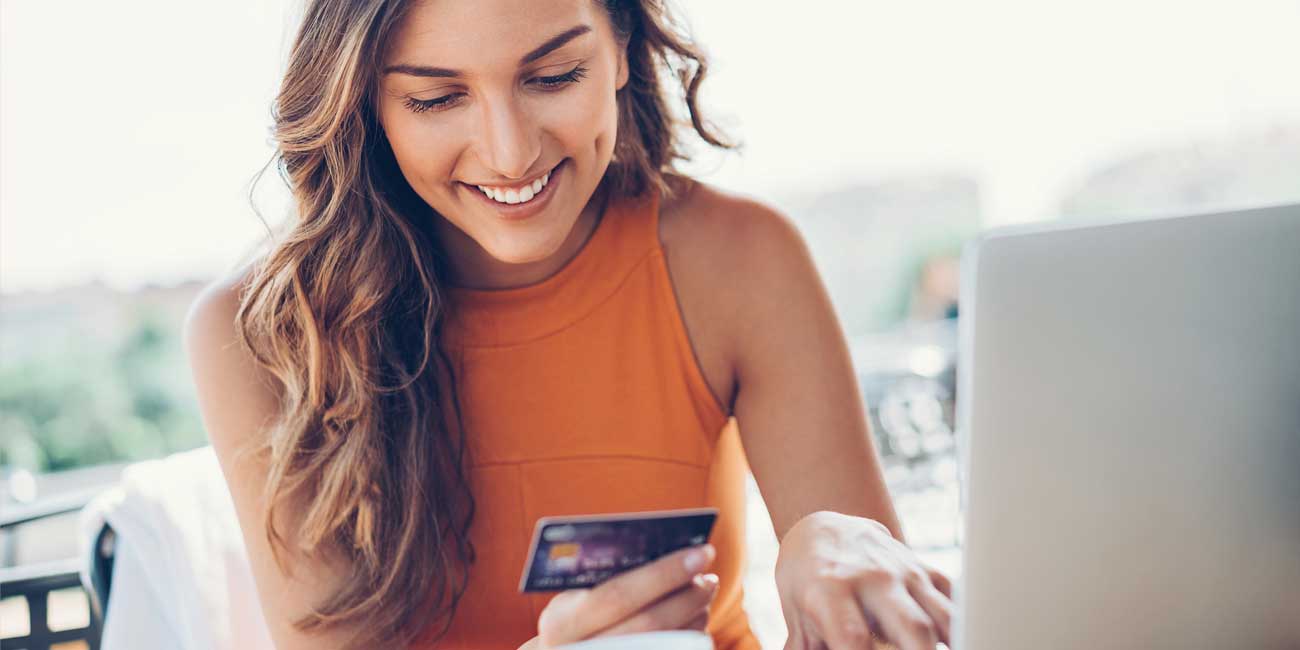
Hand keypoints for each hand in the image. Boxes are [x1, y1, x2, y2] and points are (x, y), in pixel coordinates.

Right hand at [518, 544, 720, 649]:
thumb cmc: (572, 620)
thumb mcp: (571, 601)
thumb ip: (605, 579)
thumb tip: (667, 550)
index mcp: (562, 622)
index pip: (619, 594)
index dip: (664, 573)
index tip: (703, 551)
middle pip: (650, 624)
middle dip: (688, 595)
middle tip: (710, 576)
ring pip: (665, 644)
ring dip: (694, 616)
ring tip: (705, 591)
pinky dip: (690, 636)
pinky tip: (697, 618)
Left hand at [775, 511, 952, 649]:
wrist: (823, 529)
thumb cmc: (805, 579)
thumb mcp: (795, 614)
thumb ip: (805, 647)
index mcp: (830, 591)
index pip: (852, 637)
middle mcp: (872, 578)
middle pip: (913, 628)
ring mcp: (903, 571)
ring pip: (944, 614)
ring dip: (953, 641)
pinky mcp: (924, 569)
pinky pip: (954, 598)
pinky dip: (960, 623)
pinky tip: (953, 640)